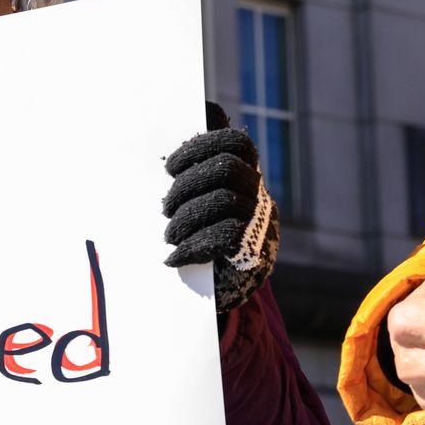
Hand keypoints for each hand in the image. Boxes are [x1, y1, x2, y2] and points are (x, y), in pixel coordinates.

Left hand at [162, 104, 278, 312]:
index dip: (201, 147)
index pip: (234, 143)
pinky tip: (174, 257)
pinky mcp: (254, 250)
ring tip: (169, 235)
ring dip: (186, 217)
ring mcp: (259, 221)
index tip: (169, 167)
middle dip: (187, 185)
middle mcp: (256, 193)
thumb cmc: (196, 235)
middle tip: (165, 207)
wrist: (215, 289)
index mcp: (243, 174)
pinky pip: (224, 236)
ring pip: (224, 201)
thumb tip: (178, 136)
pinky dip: (193, 246)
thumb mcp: (193, 201)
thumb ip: (188, 172)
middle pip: (227, 169)